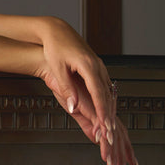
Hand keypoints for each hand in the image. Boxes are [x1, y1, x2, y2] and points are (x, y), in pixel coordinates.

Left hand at [36, 19, 137, 164]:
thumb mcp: (57, 68)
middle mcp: (97, 66)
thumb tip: (72, 108)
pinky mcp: (96, 67)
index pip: (98, 94)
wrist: (56, 31)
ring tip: (109, 127)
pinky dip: (106, 100)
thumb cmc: (54, 48)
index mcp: (88, 66)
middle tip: (110, 133)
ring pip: (108, 91)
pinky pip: (105, 86)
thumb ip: (66, 89)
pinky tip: (106, 111)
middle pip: (107, 95)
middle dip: (109, 115)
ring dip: (109, 109)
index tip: (105, 126)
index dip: (102, 112)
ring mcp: (99, 66)